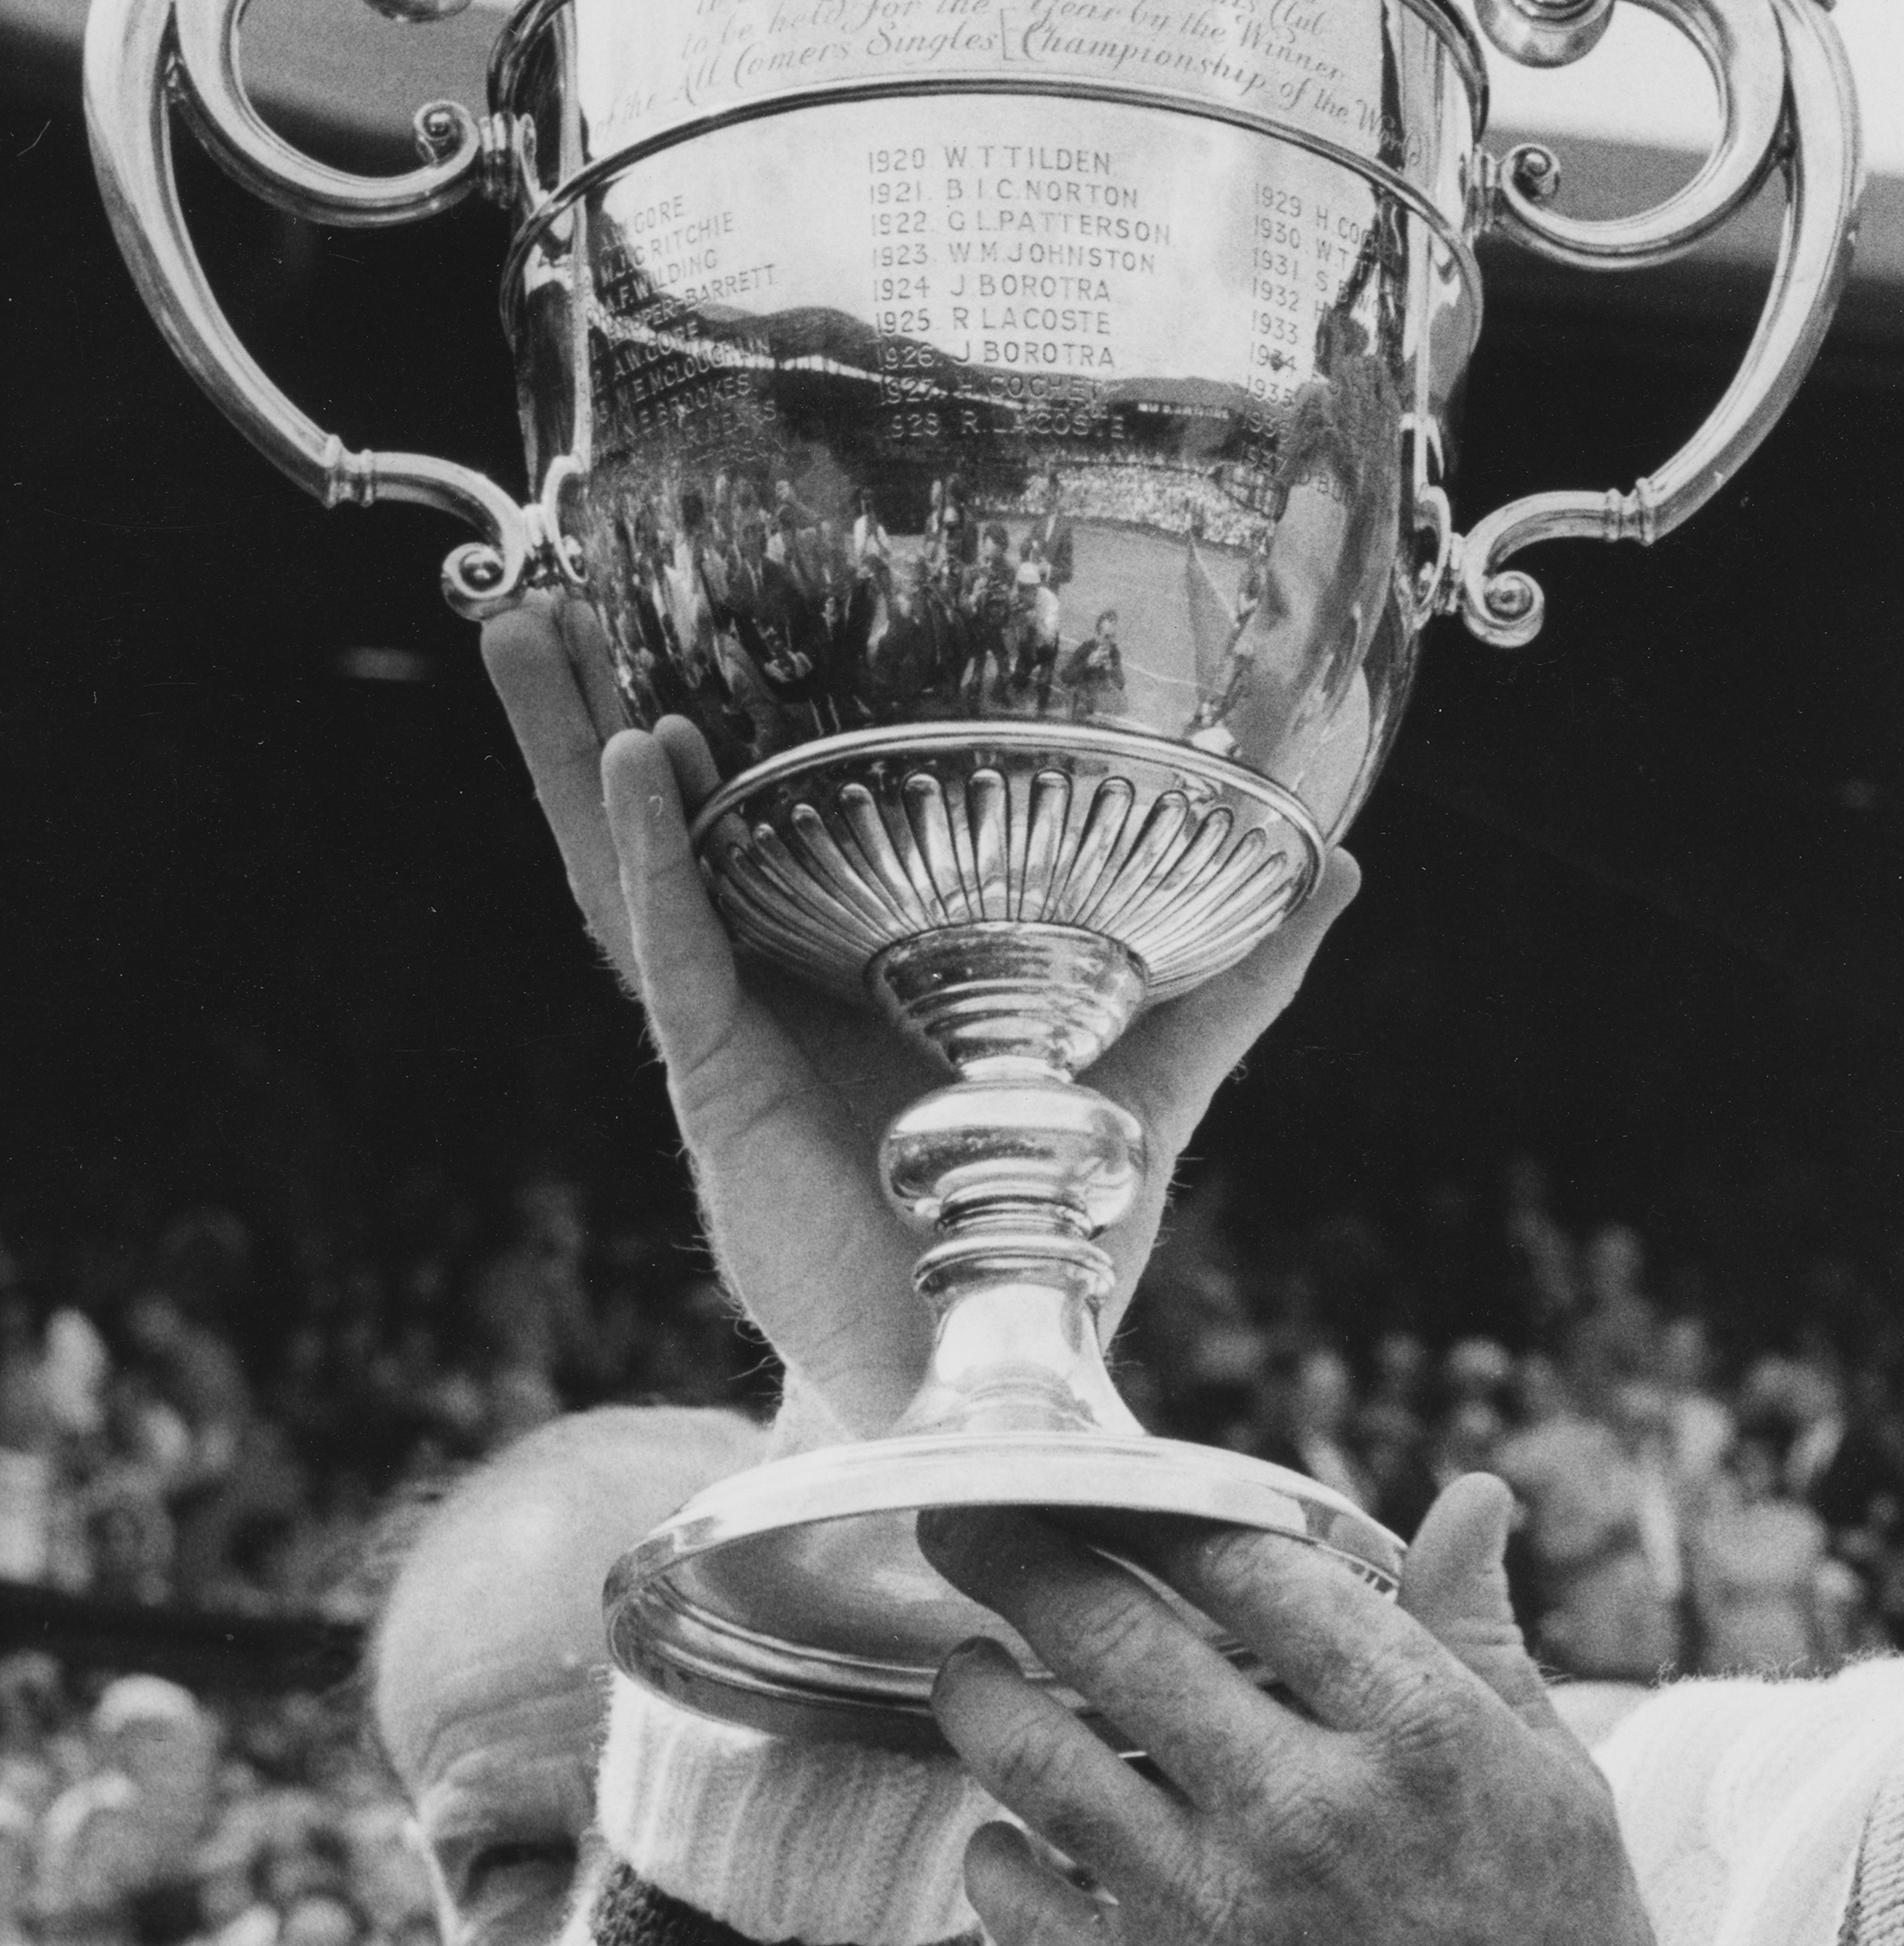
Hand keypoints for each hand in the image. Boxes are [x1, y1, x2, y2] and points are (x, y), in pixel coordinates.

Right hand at [482, 601, 1361, 1437]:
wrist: (989, 1369)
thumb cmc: (1048, 1237)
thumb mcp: (1153, 1074)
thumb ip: (1233, 972)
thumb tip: (1337, 864)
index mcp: (856, 969)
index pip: (776, 822)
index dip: (733, 720)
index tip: (701, 601)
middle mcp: (778, 989)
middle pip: (670, 824)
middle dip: (600, 704)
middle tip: (552, 576)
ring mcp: (737, 1038)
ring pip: (630, 872)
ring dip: (572, 751)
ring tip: (524, 628)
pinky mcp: (723, 1091)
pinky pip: (671, 957)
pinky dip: (647, 860)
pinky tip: (628, 767)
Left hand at [922, 1475, 1701, 1945]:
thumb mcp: (1562, 1789)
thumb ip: (1484, 1641)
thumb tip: (1470, 1496)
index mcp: (1423, 1738)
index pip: (1253, 1568)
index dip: (1165, 1510)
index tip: (1112, 1489)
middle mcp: (1310, 1810)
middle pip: (1116, 1637)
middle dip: (1019, 1559)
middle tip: (962, 1524)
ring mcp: (1220, 1917)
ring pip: (1039, 1760)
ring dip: (979, 1697)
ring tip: (963, 1672)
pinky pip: (1027, 1901)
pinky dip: (999, 1852)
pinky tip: (1006, 1832)